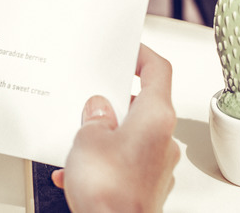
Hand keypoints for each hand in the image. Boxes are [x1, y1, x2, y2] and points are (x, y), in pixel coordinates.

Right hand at [51, 44, 179, 212]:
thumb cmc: (109, 190)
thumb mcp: (88, 138)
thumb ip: (95, 117)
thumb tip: (98, 111)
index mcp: (155, 117)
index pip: (158, 71)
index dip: (142, 55)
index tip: (128, 49)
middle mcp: (163, 139)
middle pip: (143, 104)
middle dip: (113, 100)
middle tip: (90, 98)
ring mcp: (157, 164)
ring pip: (131, 134)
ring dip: (105, 133)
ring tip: (79, 140)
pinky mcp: (146, 185)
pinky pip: (124, 161)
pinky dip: (102, 161)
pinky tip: (77, 170)